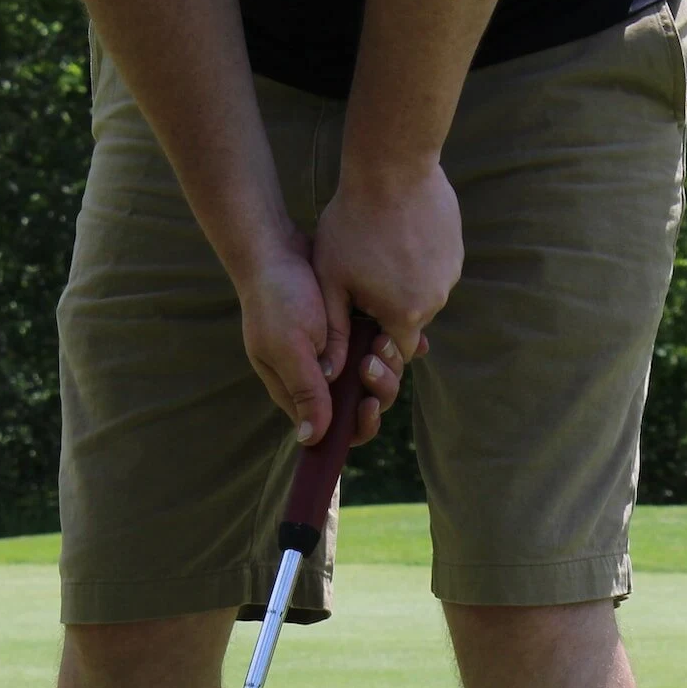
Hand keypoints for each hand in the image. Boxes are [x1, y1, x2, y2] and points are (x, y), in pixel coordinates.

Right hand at [232, 225, 405, 447]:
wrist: (274, 248)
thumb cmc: (276, 297)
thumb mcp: (290, 347)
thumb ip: (304, 390)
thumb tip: (310, 440)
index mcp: (297, 389)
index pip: (335, 429)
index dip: (359, 424)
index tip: (369, 403)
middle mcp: (316, 378)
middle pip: (360, 404)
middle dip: (378, 388)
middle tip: (375, 356)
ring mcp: (332, 355)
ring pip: (373, 377)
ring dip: (387, 364)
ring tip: (383, 338)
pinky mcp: (346, 333)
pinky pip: (377, 349)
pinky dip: (394, 347)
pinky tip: (412, 339)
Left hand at [311, 159, 458, 371]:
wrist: (392, 167)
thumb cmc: (353, 223)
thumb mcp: (331, 279)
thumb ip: (334, 330)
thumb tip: (329, 373)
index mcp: (405, 316)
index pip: (395, 352)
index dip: (376, 344)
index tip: (360, 320)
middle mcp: (436, 301)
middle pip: (410, 322)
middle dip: (388, 311)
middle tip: (365, 278)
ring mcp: (450, 274)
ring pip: (423, 294)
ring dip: (404, 284)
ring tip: (380, 252)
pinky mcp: (456, 250)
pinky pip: (435, 268)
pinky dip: (418, 261)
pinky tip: (399, 236)